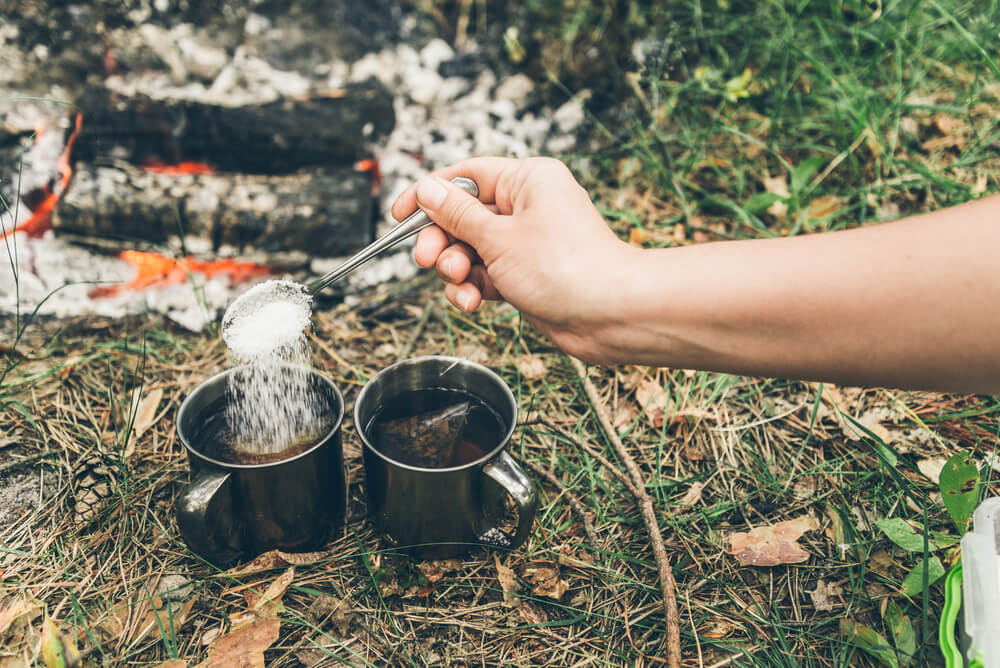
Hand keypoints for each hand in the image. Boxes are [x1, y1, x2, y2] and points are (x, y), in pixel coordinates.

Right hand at [391, 157, 637, 361]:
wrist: (612, 314)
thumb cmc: (566, 267)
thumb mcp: (499, 237)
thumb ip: (457, 215)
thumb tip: (427, 189)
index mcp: (527, 180)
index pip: (465, 176)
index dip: (428, 194)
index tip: (401, 215)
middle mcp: (528, 206)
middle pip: (463, 216)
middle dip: (442, 241)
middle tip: (426, 260)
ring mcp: (527, 242)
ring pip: (471, 250)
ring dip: (456, 270)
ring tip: (459, 285)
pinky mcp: (526, 274)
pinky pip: (486, 274)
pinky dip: (473, 288)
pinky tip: (471, 302)